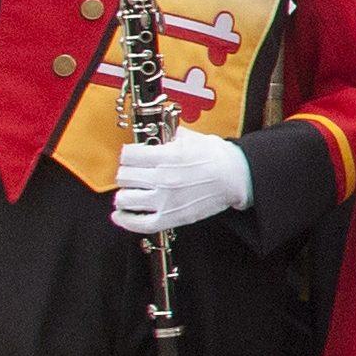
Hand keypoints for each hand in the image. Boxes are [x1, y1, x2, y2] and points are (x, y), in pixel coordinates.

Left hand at [111, 132, 256, 233]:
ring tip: (128, 193)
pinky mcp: (171, 217)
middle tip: (133, 174)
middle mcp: (161, 178)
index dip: (128, 155)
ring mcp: (164, 199)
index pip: (127, 155)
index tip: (132, 157)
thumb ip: (171, 135)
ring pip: (125, 199)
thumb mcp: (192, 138)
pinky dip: (125, 220)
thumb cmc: (218, 157)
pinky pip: (139, 223)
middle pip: (123, 176)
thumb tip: (160, 132)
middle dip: (126, 174)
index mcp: (165, 156)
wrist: (236, 177)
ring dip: (124, 195)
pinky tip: (119, 215)